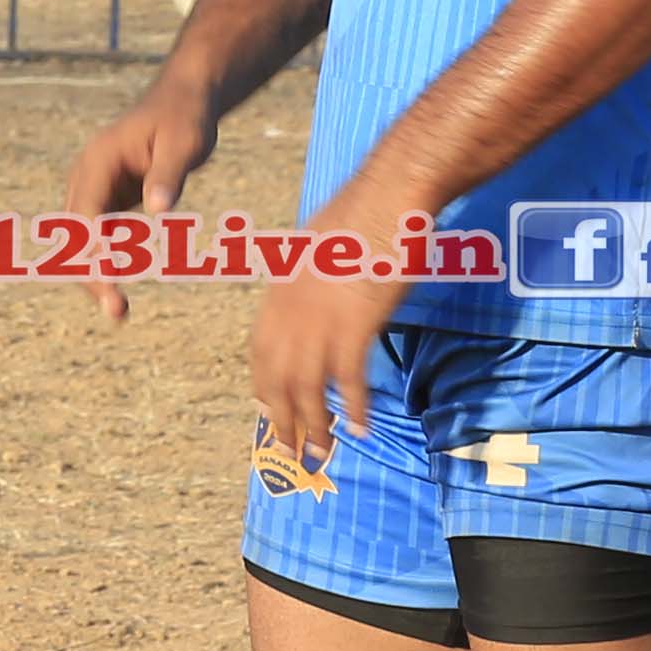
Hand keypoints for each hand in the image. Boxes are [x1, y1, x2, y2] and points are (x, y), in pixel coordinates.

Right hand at [59, 75, 218, 322]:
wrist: (183, 101)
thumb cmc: (185, 118)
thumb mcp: (184, 143)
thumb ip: (169, 176)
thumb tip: (159, 213)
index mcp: (97, 162)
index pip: (85, 217)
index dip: (93, 254)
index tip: (109, 285)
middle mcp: (87, 178)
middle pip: (74, 236)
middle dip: (91, 275)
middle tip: (119, 312)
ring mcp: (94, 190)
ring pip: (82, 243)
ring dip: (96, 275)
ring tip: (120, 311)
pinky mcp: (108, 202)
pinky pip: (99, 239)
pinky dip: (107, 264)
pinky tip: (120, 290)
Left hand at [245, 180, 421, 465]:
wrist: (389, 193)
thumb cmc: (362, 214)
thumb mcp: (319, 250)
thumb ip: (311, 282)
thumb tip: (317, 299)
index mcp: (279, 294)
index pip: (262, 354)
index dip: (266, 390)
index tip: (269, 415)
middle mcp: (290, 312)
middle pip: (278, 381)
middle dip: (282, 423)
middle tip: (291, 456)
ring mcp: (320, 319)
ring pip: (308, 388)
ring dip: (315, 428)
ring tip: (321, 456)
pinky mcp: (355, 323)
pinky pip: (349, 379)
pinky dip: (353, 407)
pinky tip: (361, 429)